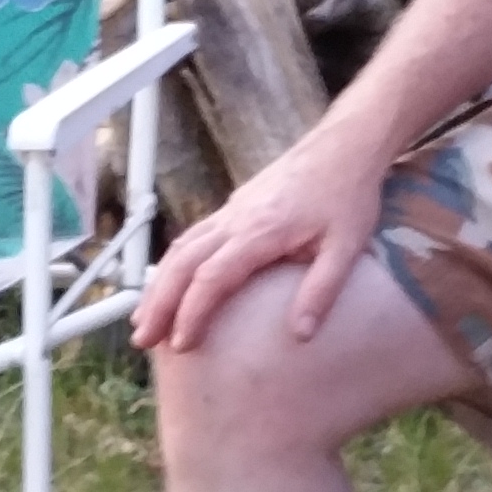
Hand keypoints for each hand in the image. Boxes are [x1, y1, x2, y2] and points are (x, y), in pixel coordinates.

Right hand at [135, 120, 392, 355]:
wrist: (344, 146)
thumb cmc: (348, 195)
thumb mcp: (346, 247)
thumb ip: (321, 291)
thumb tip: (300, 335)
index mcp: (260, 231)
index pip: (212, 276)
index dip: (192, 312)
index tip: (181, 344)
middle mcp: (236, 219)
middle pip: (182, 262)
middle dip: (159, 302)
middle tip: (143, 339)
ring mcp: (231, 210)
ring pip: (181, 248)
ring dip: (159, 284)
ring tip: (145, 318)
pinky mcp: (234, 207)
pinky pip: (193, 237)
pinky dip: (173, 263)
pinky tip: (169, 283)